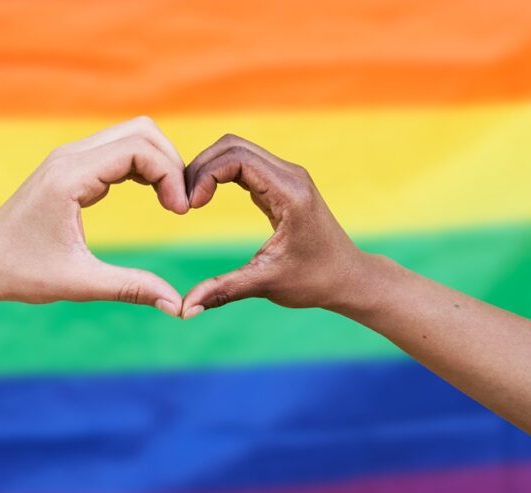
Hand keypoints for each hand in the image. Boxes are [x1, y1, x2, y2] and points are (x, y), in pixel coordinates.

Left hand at [0, 117, 187, 316]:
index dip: (170, 174)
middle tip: (181, 205)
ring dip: (159, 162)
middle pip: (141, 131)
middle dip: (171, 162)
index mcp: (69, 177)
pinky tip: (154, 197)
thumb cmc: (22, 273)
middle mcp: (69, 157)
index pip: (138, 148)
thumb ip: (132, 288)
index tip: (180, 212)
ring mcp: (69, 158)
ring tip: (171, 202)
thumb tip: (178, 306)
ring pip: (132, 135)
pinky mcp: (72, 167)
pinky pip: (119, 150)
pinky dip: (143, 166)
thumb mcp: (80, 283)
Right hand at [180, 134, 369, 317]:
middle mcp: (290, 175)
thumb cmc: (314, 281)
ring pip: (236, 150)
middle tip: (182, 201)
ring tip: (190, 200)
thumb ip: (223, 291)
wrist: (347, 277)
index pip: (236, 158)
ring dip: (208, 169)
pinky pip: (244, 164)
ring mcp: (287, 176)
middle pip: (232, 145)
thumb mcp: (265, 284)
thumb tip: (183, 309)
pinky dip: (219, 174)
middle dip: (200, 167)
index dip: (205, 175)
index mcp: (290, 192)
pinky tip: (205, 199)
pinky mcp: (281, 183)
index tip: (190, 207)